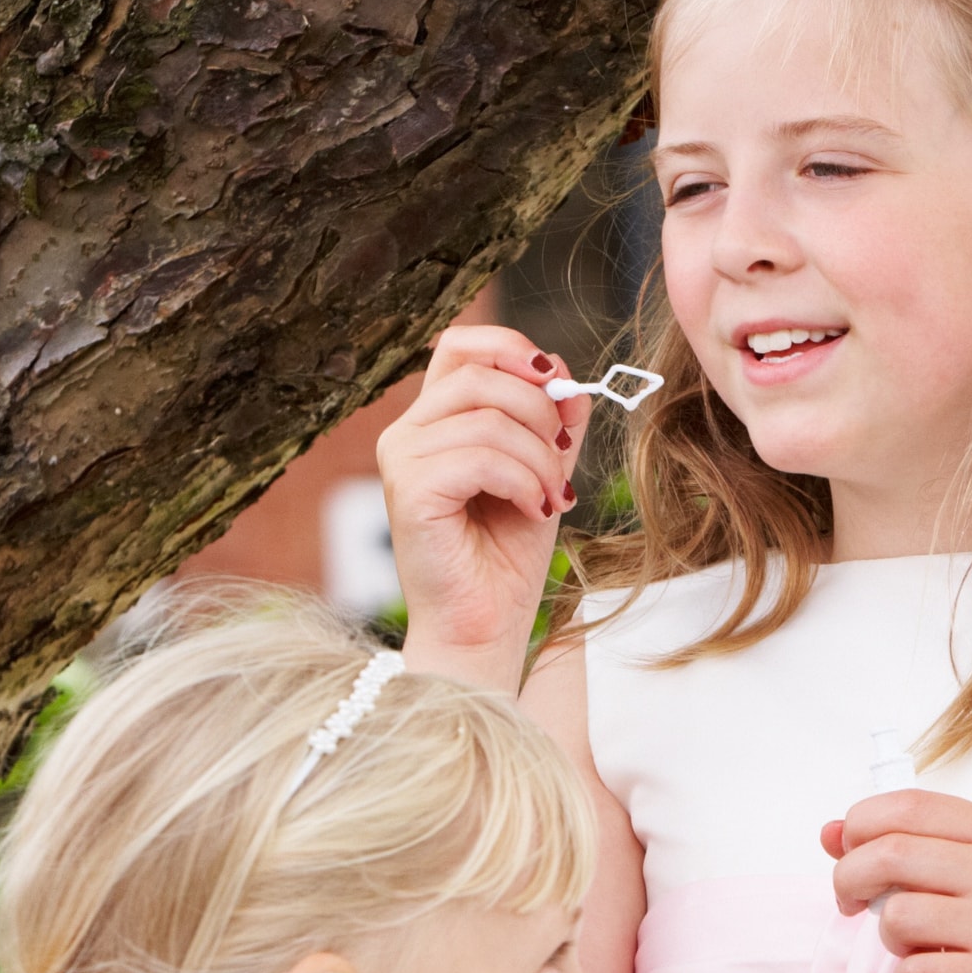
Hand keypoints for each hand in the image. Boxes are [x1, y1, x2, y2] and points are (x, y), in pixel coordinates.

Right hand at [379, 323, 580, 686]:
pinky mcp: (409, 491)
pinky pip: (481, 457)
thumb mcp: (542, 473)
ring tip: (550, 498)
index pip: (461, 345)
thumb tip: (570, 379)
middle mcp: (407, 433)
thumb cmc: (504, 558)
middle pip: (479, 375)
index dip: (511, 348)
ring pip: (488, 419)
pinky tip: (531, 511)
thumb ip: (554, 425)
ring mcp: (401, 460)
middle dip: (540, 412)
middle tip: (562, 462)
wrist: (484, 627)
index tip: (556, 380)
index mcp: (434, 421)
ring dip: (539, 459)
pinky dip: (522, 482)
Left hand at [822, 791, 971, 972]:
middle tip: (851, 906)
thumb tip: (829, 832)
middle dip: (848, 881)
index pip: (907, 805)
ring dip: (891, 941)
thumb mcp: (967, 883)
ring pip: (897, 915)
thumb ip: (901, 852)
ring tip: (922, 950)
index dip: (858, 826)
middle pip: (889, 853)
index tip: (848, 855)